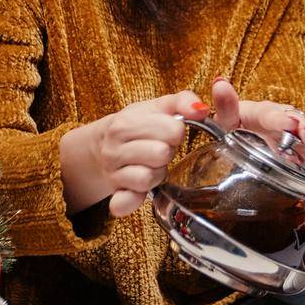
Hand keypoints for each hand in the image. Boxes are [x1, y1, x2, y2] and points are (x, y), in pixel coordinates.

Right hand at [64, 90, 210, 217]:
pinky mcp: (116, 194)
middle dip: (167, 151)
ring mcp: (113, 173)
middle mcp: (114, 148)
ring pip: (148, 178)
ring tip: (153, 164)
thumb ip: (183, 101)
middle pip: (161, 154)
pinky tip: (138, 193)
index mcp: (125, 123)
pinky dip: (134, 200)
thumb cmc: (136, 124)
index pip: (171, 130)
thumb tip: (201, 110)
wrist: (103, 144)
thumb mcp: (157, 106)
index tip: (168, 131)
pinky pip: (125, 203)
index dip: (176, 131)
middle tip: (160, 148)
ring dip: (158, 173)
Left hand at [209, 78, 304, 159]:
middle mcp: (282, 119)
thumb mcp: (225, 118)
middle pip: (296, 123)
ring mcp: (295, 134)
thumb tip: (219, 81)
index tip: (288, 124)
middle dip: (304, 129)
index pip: (270, 114)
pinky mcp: (304, 147)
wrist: (244, 136)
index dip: (280, 119)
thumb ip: (224, 104)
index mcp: (260, 112)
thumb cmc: (235, 126)